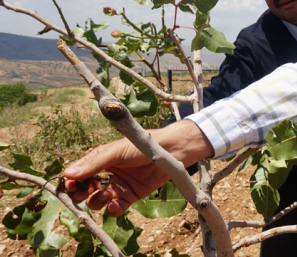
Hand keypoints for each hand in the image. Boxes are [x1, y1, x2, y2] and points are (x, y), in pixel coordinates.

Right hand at [63, 120, 212, 215]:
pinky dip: (113, 210)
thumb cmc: (140, 146)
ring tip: (107, 194)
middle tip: (84, 193)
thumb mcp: (115, 152)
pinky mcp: (129, 197)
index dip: (71, 182)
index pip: (77, 174)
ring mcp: (117, 187)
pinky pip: (115, 209)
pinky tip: (116, 204)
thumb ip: (94, 163)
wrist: (168, 152)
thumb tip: (68, 174)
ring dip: (97, 201)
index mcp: (98, 161)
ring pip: (97, 201)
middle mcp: (105, 175)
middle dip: (81, 194)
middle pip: (84, 191)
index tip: (69, 186)